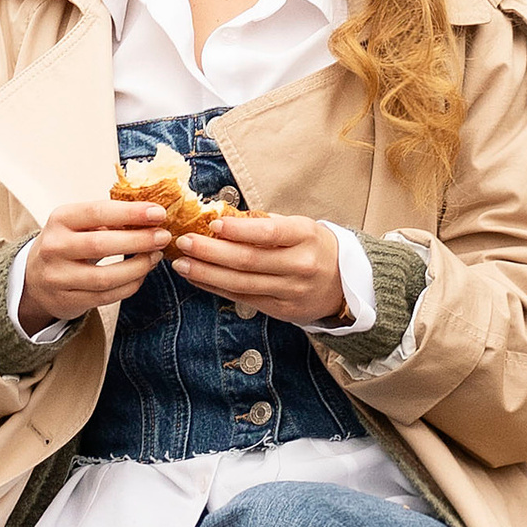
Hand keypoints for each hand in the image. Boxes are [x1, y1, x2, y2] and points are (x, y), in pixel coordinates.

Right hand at [17, 198, 176, 329]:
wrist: (34, 279)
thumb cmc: (67, 244)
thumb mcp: (77, 223)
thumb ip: (108, 219)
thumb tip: (151, 216)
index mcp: (60, 219)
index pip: (97, 212)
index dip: (130, 213)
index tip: (159, 213)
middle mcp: (54, 248)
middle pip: (101, 245)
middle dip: (139, 241)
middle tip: (163, 236)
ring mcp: (58, 277)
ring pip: (106, 277)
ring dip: (138, 267)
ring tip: (155, 257)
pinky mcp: (68, 300)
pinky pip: (107, 296)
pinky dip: (130, 285)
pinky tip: (142, 274)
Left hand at [170, 208, 348, 326]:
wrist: (344, 283)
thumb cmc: (313, 247)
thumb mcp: (298, 227)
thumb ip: (263, 223)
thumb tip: (220, 216)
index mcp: (306, 236)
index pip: (269, 233)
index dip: (239, 230)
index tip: (213, 224)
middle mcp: (300, 265)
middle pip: (249, 260)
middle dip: (211, 252)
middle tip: (185, 242)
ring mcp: (290, 291)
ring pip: (241, 283)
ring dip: (206, 273)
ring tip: (182, 262)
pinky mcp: (280, 309)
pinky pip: (242, 297)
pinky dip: (215, 287)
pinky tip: (197, 277)